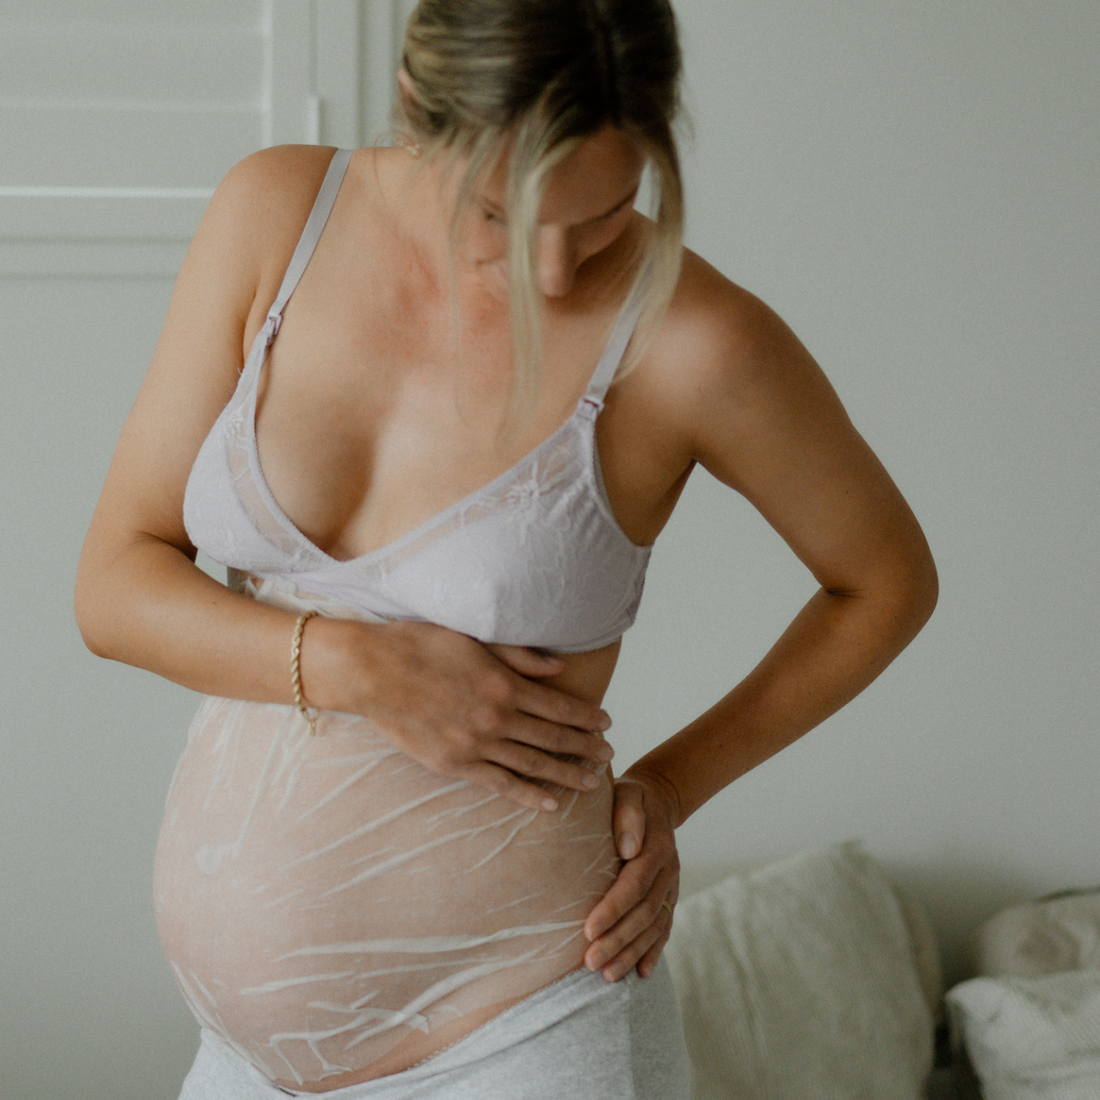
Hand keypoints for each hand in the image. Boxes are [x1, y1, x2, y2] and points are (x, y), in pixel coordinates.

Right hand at [319, 619, 613, 812]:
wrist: (370, 671)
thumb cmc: (421, 645)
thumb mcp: (474, 641)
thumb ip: (519, 657)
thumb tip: (560, 667)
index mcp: (504, 685)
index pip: (559, 706)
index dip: (586, 717)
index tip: (606, 723)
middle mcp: (496, 718)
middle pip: (553, 738)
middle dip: (585, 748)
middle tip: (609, 755)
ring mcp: (475, 745)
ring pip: (532, 764)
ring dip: (566, 774)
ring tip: (592, 782)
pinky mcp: (454, 764)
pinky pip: (499, 784)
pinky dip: (527, 795)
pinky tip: (549, 803)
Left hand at [582, 772, 679, 980]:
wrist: (658, 799)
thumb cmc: (631, 797)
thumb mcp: (628, 793)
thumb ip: (627, 816)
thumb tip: (627, 848)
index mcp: (657, 848)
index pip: (633, 885)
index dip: (613, 909)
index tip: (588, 930)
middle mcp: (669, 872)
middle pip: (643, 914)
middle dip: (617, 940)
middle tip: (590, 962)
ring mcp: (672, 887)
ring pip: (654, 927)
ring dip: (631, 953)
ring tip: (607, 975)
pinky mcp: (669, 897)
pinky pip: (664, 929)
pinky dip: (653, 952)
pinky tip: (641, 974)